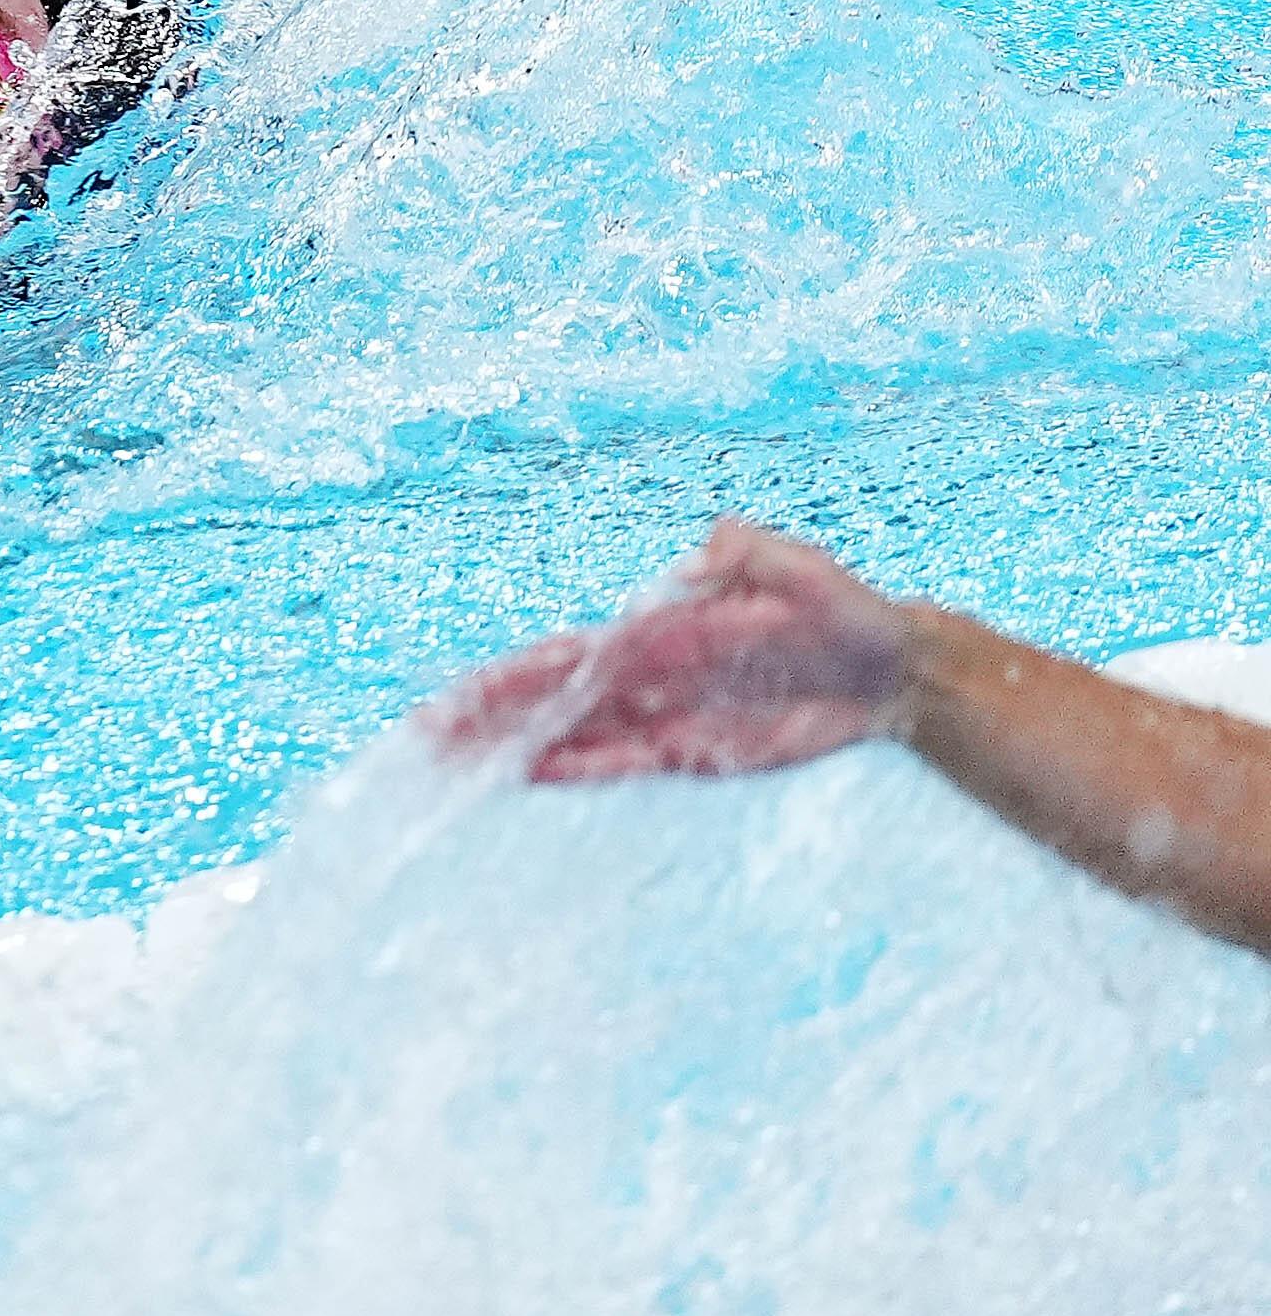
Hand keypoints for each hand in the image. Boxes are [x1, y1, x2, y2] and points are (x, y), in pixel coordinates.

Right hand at [412, 517, 918, 782]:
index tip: (461, 695)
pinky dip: (578, 768)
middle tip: (425, 739)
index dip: (511, 678)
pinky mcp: (696, 750)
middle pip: (554, 699)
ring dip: (519, 748)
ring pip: (576, 734)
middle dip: (490, 716)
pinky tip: (532, 776)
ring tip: (459, 765)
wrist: (891, 670)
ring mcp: (668, 713)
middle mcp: (650, 672)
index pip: (570, 658)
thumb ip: (756, 555)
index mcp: (660, 629)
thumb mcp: (805, 571)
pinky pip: (624, 762)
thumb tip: (714, 539)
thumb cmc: (845, 610)